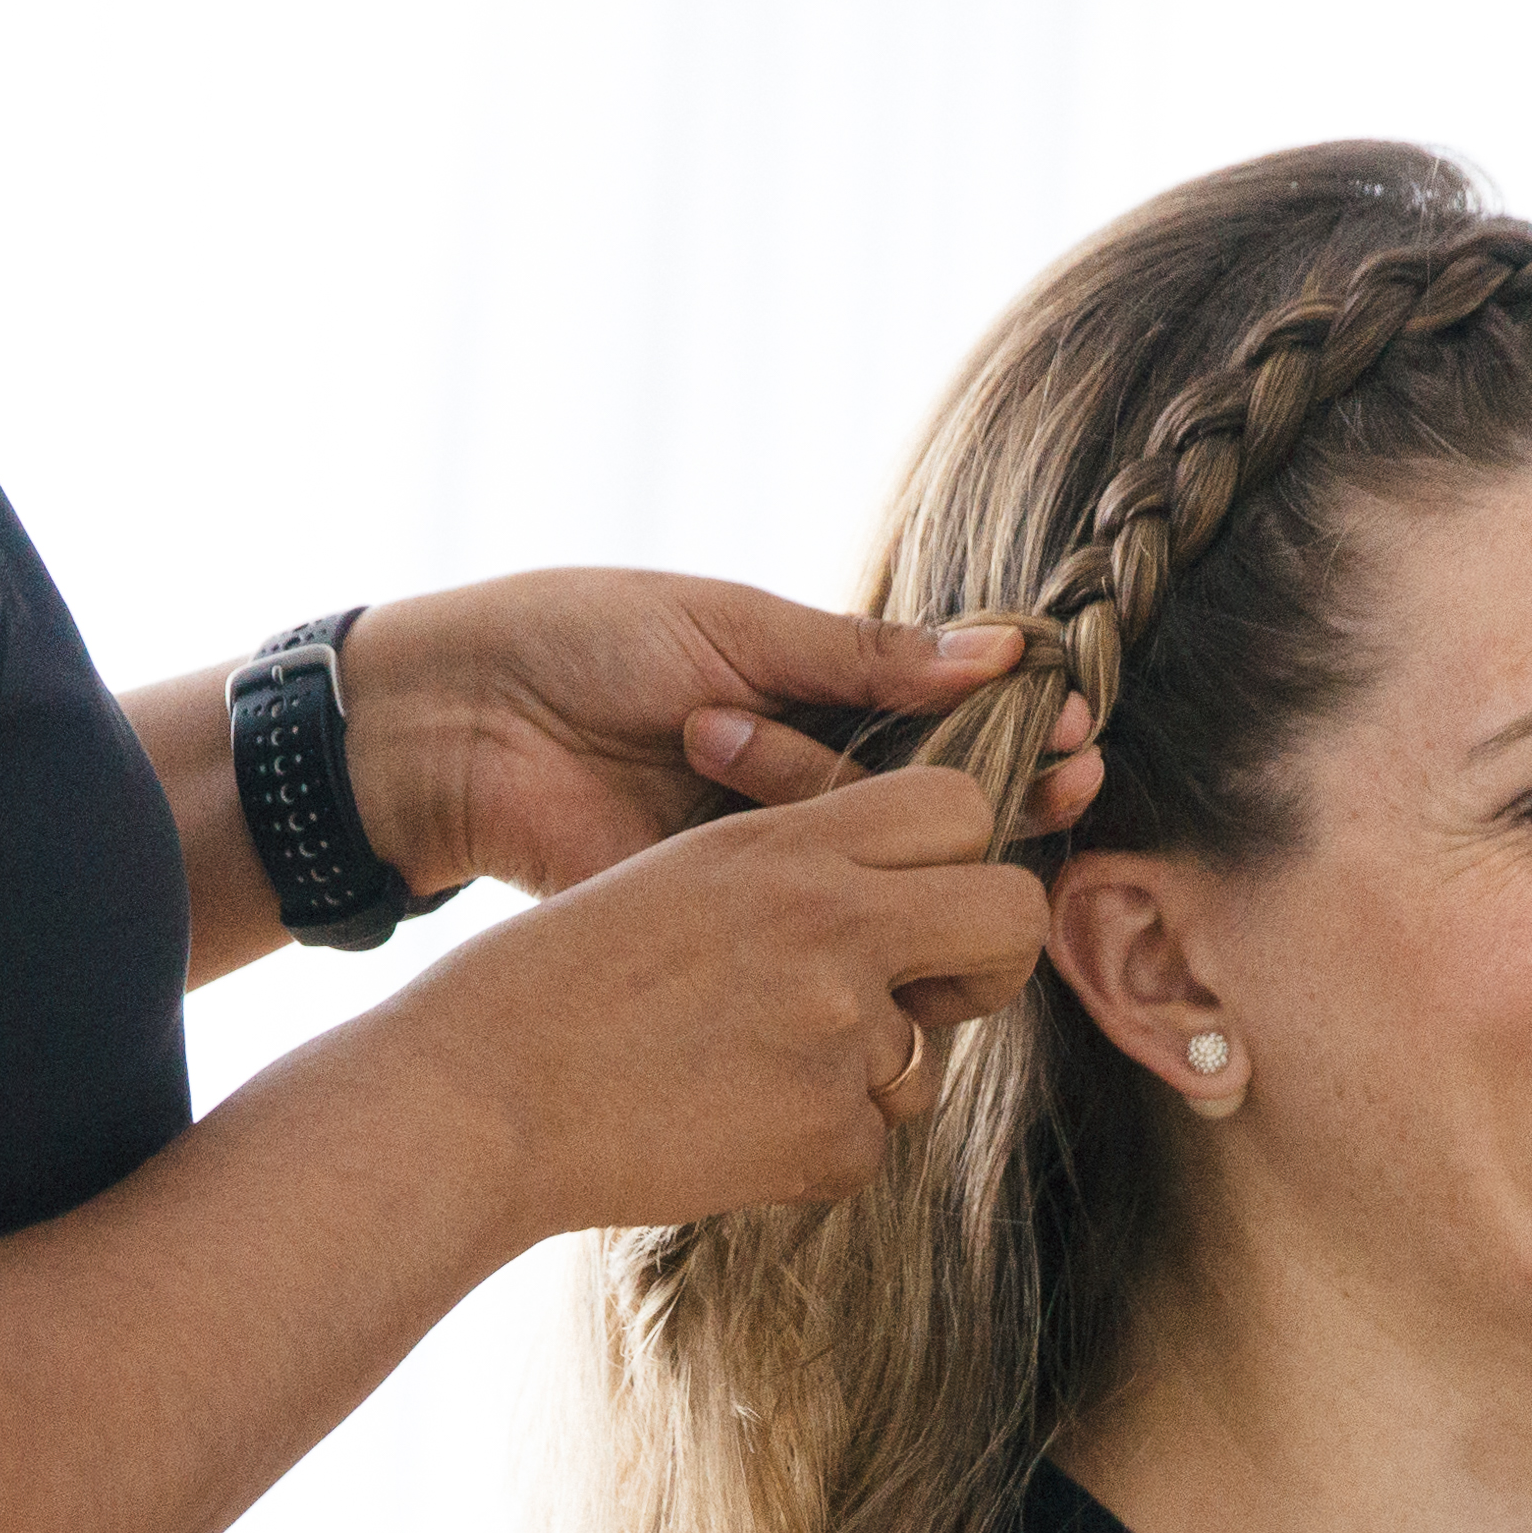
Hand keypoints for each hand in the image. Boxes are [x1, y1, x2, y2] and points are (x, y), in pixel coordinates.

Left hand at [342, 570, 1104, 898]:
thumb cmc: (575, 641)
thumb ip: (860, 655)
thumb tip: (999, 654)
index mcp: (807, 691)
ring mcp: (761, 847)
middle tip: (1066, 782)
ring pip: (862, 850)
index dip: (1016, 728)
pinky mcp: (716, 907)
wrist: (451, 721)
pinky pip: (794, 907)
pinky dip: (798, 886)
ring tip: (702, 735)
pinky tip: (797, 871)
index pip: (942, 718)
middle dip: (997, 791)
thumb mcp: (725, 625)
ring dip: (812, 796)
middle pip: (930, 800)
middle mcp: (797, 773)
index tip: (1080, 727)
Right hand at [384, 763, 1050, 1233]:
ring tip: (743, 1075)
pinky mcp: (828, 1136)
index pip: (962, 810)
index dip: (960, 855)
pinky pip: (870, 1142)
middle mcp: (835, 925)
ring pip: (932, 1057)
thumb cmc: (553, 986)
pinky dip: (811, 1147)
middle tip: (933, 988)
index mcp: (788, 843)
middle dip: (989, 957)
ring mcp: (840, 1033)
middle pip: (1012, 917)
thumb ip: (795, 872)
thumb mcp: (677, 874)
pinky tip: (720, 1128)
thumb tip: (899, 906)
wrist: (477, 1099)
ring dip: (867, 1074)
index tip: (923, 897)